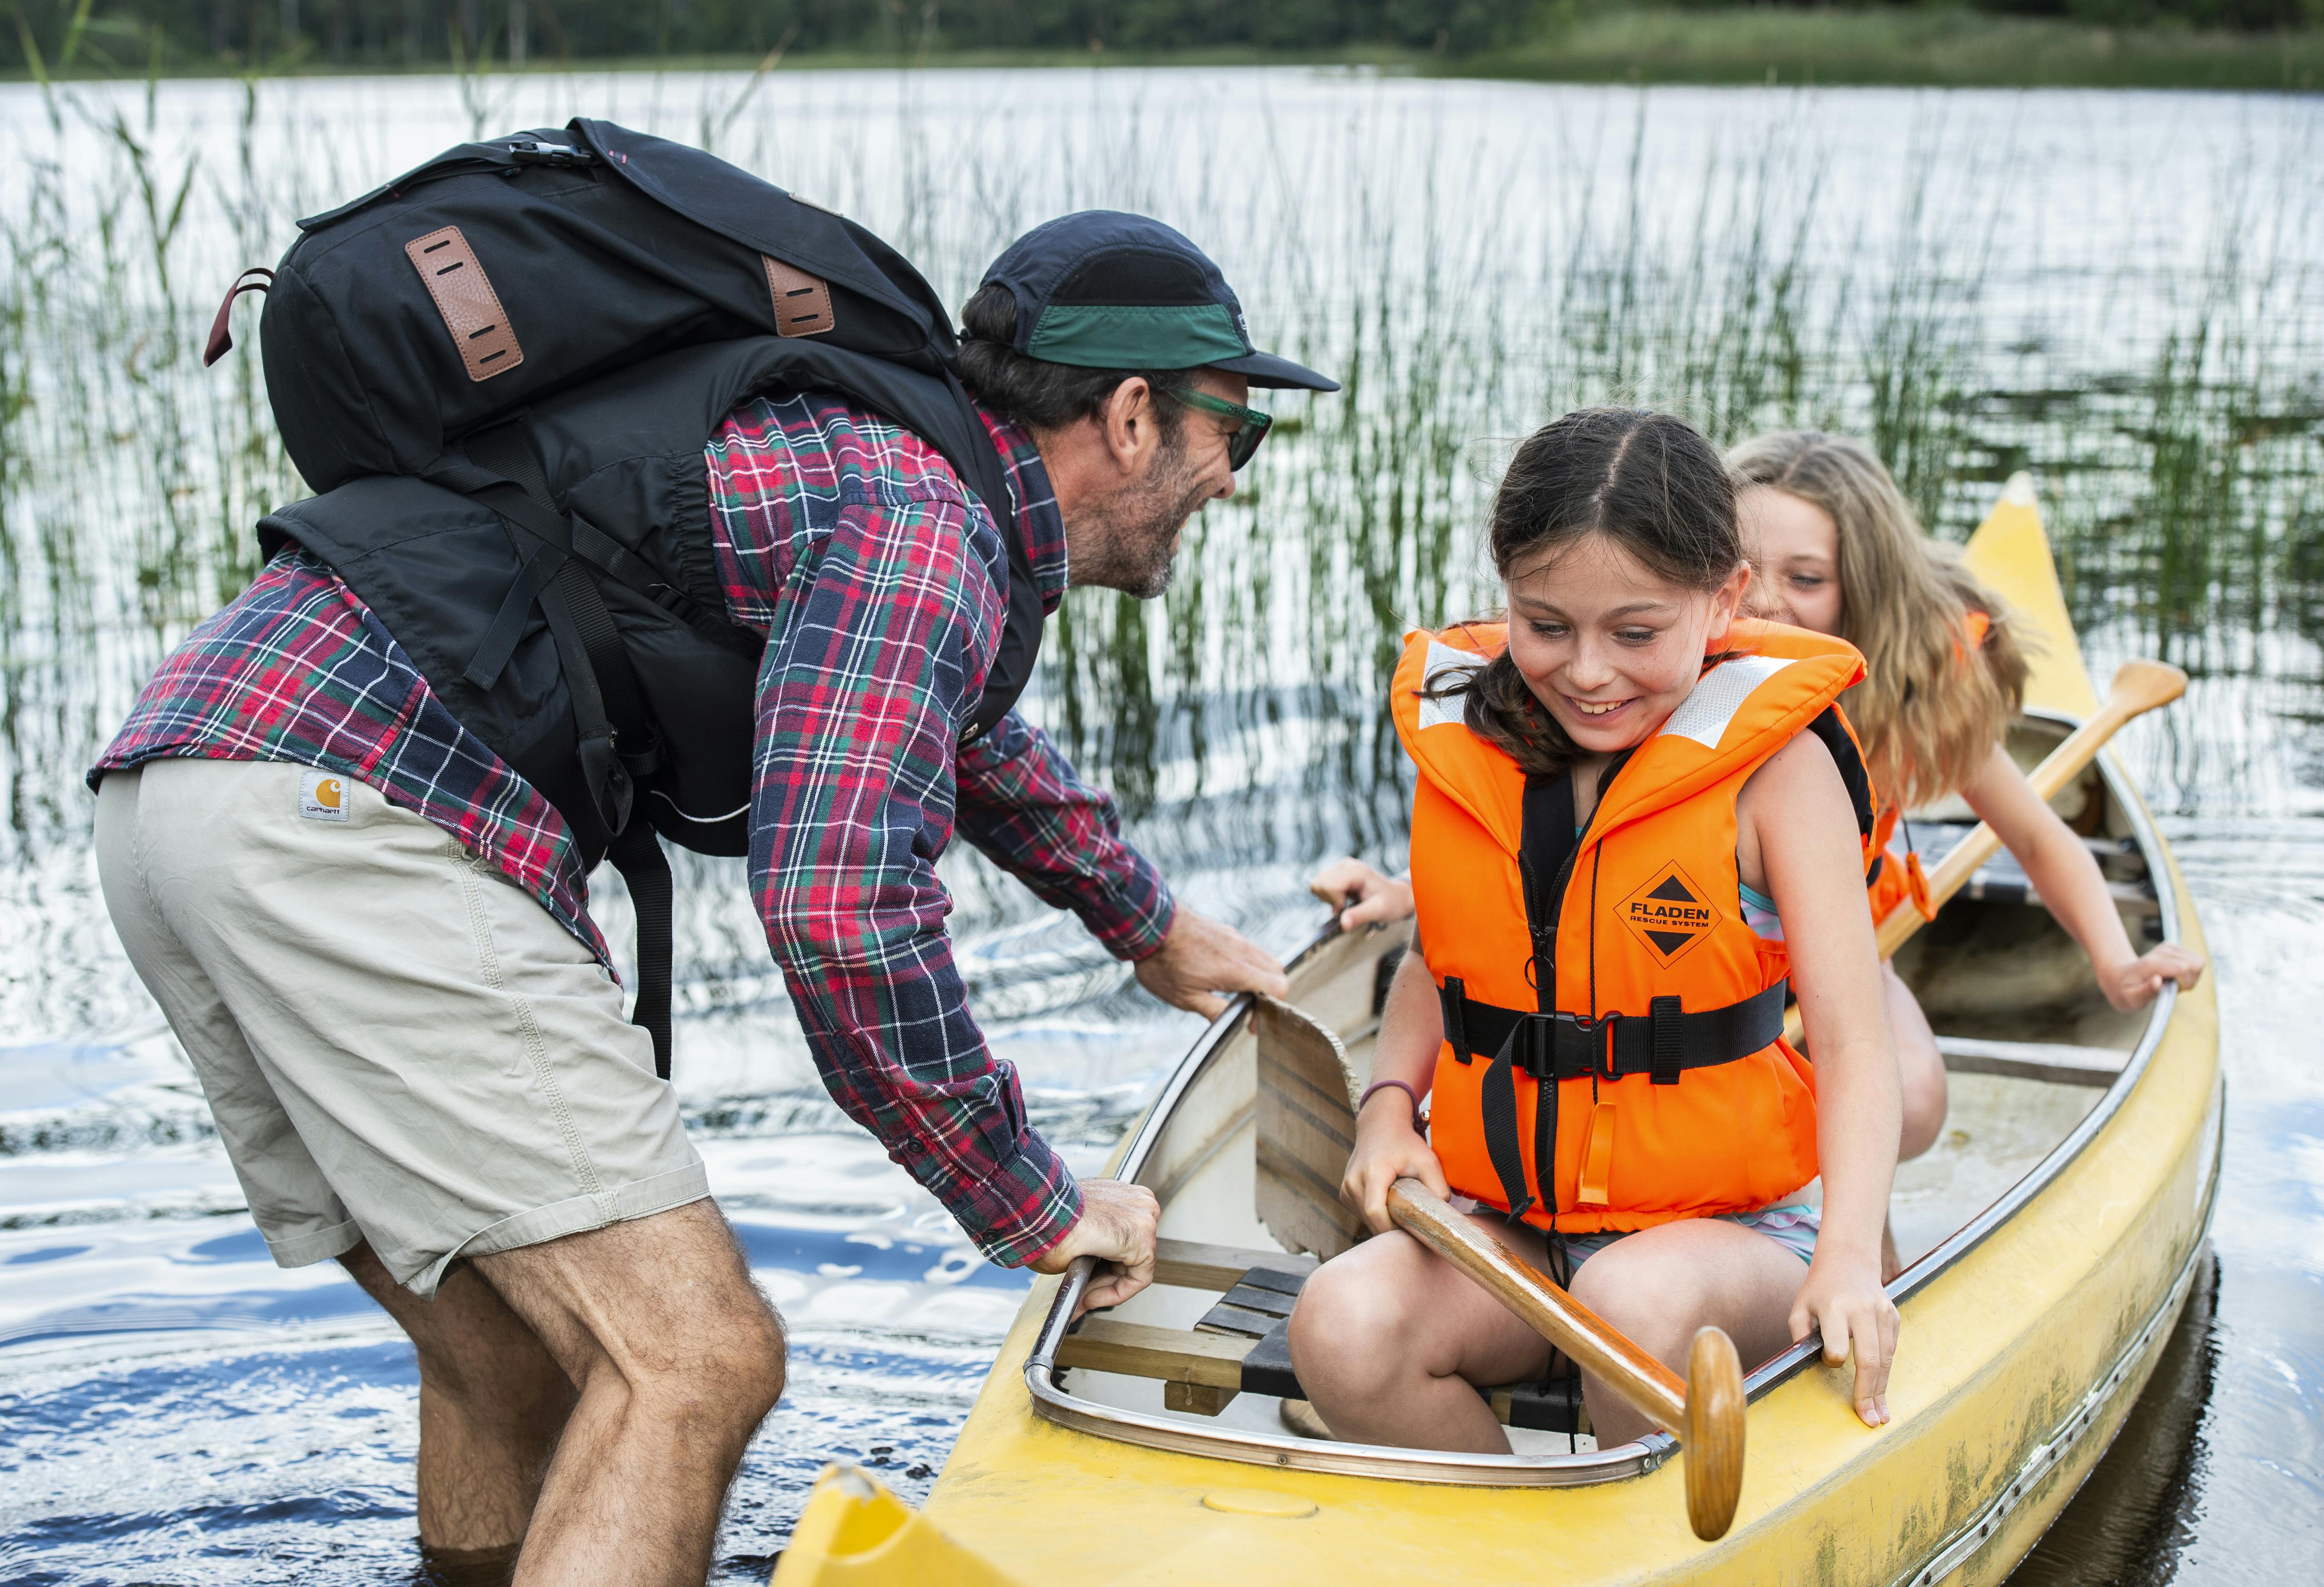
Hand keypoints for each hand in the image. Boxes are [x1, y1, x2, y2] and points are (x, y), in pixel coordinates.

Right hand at [1028, 1178, 1159, 1317]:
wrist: (1041, 1214)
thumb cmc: (1049, 1217)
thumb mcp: (1077, 1229)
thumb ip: (1094, 1242)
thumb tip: (1090, 1262)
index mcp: (1123, 1196)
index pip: (1124, 1241)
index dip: (1103, 1268)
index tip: (1086, 1283)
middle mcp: (1138, 1204)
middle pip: (1128, 1255)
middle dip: (1103, 1280)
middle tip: (1083, 1296)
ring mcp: (1144, 1219)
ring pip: (1133, 1268)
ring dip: (1105, 1289)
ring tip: (1083, 1300)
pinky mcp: (1143, 1240)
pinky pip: (1138, 1278)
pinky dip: (1116, 1293)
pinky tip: (1091, 1298)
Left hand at [1133, 907, 1288, 1020]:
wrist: (1149, 923)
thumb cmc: (1163, 963)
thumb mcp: (1185, 998)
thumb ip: (1215, 1011)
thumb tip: (1234, 1023)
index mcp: (1236, 970)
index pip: (1277, 987)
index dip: (1270, 1010)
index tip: (1252, 1023)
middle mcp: (1242, 950)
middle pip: (1278, 972)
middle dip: (1271, 994)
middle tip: (1250, 1009)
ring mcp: (1235, 938)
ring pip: (1266, 959)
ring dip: (1261, 978)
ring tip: (1241, 992)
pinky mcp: (1226, 931)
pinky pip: (1250, 949)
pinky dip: (1250, 964)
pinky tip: (1228, 974)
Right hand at [1306, 857, 1414, 932]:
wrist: (1397, 896)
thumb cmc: (1391, 903)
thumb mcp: (1378, 911)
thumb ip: (1360, 916)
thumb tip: (1343, 925)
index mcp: (1356, 871)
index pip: (1328, 885)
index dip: (1334, 901)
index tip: (1347, 908)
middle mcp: (1346, 865)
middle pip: (1318, 884)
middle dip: (1329, 900)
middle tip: (1346, 906)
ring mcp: (1341, 867)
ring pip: (1317, 884)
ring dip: (1328, 899)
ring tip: (1346, 903)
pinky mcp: (1338, 872)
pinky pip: (1321, 885)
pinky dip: (1329, 897)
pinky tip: (1344, 899)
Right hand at [1340, 1090, 1447, 1234]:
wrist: (1380, 1125)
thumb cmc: (1405, 1143)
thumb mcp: (1427, 1161)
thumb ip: (1438, 1188)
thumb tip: (1441, 1217)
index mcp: (1372, 1173)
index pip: (1375, 1212)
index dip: (1392, 1229)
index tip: (1410, 1232)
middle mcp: (1353, 1181)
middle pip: (1371, 1220)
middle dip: (1391, 1229)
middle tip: (1411, 1226)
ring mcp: (1346, 1188)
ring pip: (1365, 1220)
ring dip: (1383, 1222)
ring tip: (1400, 1211)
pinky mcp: (1344, 1192)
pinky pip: (1360, 1214)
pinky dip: (1375, 1215)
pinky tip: (1387, 1204)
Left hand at [1790, 1254, 1899, 1427]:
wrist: (1848, 1261)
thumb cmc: (1819, 1290)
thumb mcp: (1800, 1308)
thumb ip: (1800, 1336)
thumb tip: (1805, 1367)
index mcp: (1835, 1307)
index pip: (1837, 1348)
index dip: (1832, 1361)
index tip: (1829, 1362)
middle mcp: (1863, 1309)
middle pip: (1870, 1360)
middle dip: (1868, 1393)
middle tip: (1869, 1420)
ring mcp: (1883, 1313)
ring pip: (1886, 1359)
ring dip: (1883, 1389)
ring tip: (1880, 1415)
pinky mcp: (1894, 1316)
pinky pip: (1892, 1349)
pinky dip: (1886, 1371)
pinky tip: (1882, 1390)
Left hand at [2098, 943, 2205, 1011]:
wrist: (2120, 977)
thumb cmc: (2126, 991)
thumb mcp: (2131, 998)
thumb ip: (2145, 992)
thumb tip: (2157, 981)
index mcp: (2151, 964)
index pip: (2183, 968)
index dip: (2184, 983)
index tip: (2173, 991)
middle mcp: (2161, 951)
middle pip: (2195, 965)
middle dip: (2188, 981)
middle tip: (2172, 988)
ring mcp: (2168, 947)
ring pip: (2198, 962)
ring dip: (2189, 977)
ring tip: (2171, 982)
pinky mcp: (2173, 947)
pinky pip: (2196, 961)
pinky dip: (2189, 973)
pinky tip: (2173, 977)